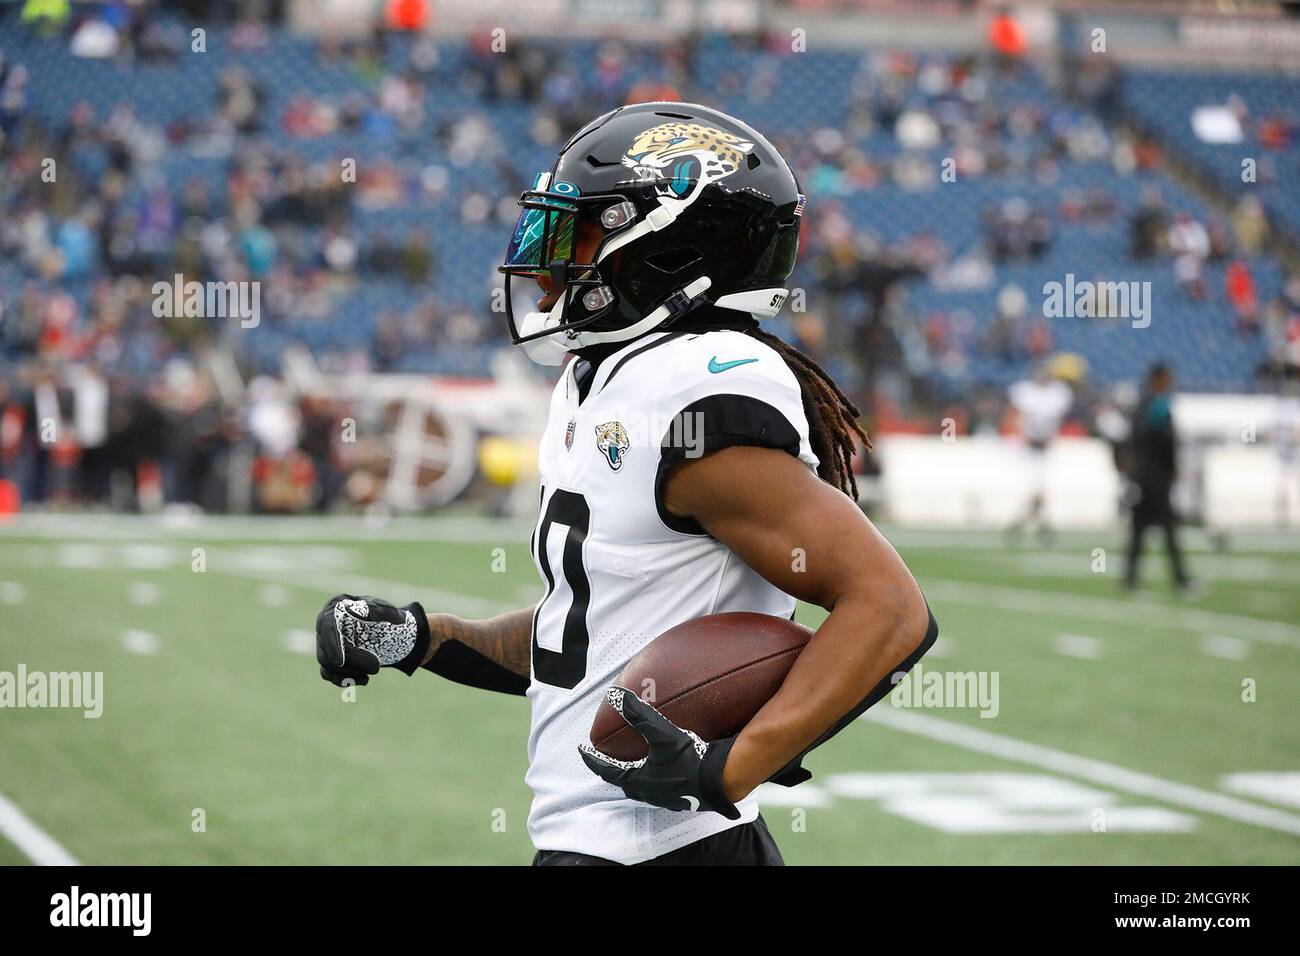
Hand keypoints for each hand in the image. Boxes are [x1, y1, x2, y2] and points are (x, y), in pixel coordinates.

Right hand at [315, 594, 430, 686]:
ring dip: (350, 673)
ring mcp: (324, 644)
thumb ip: (382, 611)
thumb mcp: (385, 609)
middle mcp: (324, 627)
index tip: (339, 662)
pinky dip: (347, 680)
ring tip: (375, 670)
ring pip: (327, 667)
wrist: (381, 627)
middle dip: (352, 663)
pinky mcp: (328, 659)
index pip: (327, 625)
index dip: (332, 643)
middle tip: (377, 667)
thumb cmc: (381, 614)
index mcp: (335, 608)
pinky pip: (329, 675)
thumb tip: (373, 613)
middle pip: (325, 653)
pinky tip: (365, 679)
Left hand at [578, 687, 739, 818]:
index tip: (584, 750)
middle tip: (609, 759)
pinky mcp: (684, 797)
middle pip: (625, 783)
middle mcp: (652, 793)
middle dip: (615, 771)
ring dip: (636, 776)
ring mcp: (669, 798)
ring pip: (644, 788)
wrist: (722, 780)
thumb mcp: (663, 734)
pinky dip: (656, 778)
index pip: (608, 771)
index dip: (594, 760)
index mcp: (641, 781)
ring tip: (637, 762)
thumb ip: (640, 715)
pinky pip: (663, 788)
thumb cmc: (691, 760)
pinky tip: (666, 768)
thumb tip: (618, 697)